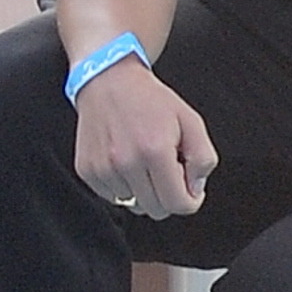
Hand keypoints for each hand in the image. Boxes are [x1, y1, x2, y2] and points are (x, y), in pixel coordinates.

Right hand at [72, 60, 217, 217]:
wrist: (108, 81)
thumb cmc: (149, 100)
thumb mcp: (190, 121)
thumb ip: (203, 158)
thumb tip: (195, 189)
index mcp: (155, 151)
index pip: (178, 204)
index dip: (190, 200)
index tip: (190, 189)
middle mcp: (126, 163)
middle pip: (156, 210)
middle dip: (168, 196)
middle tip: (167, 171)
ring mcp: (103, 169)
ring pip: (134, 205)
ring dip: (144, 190)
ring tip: (143, 161)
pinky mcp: (87, 170)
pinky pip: (112, 197)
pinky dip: (123, 186)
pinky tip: (126, 161)